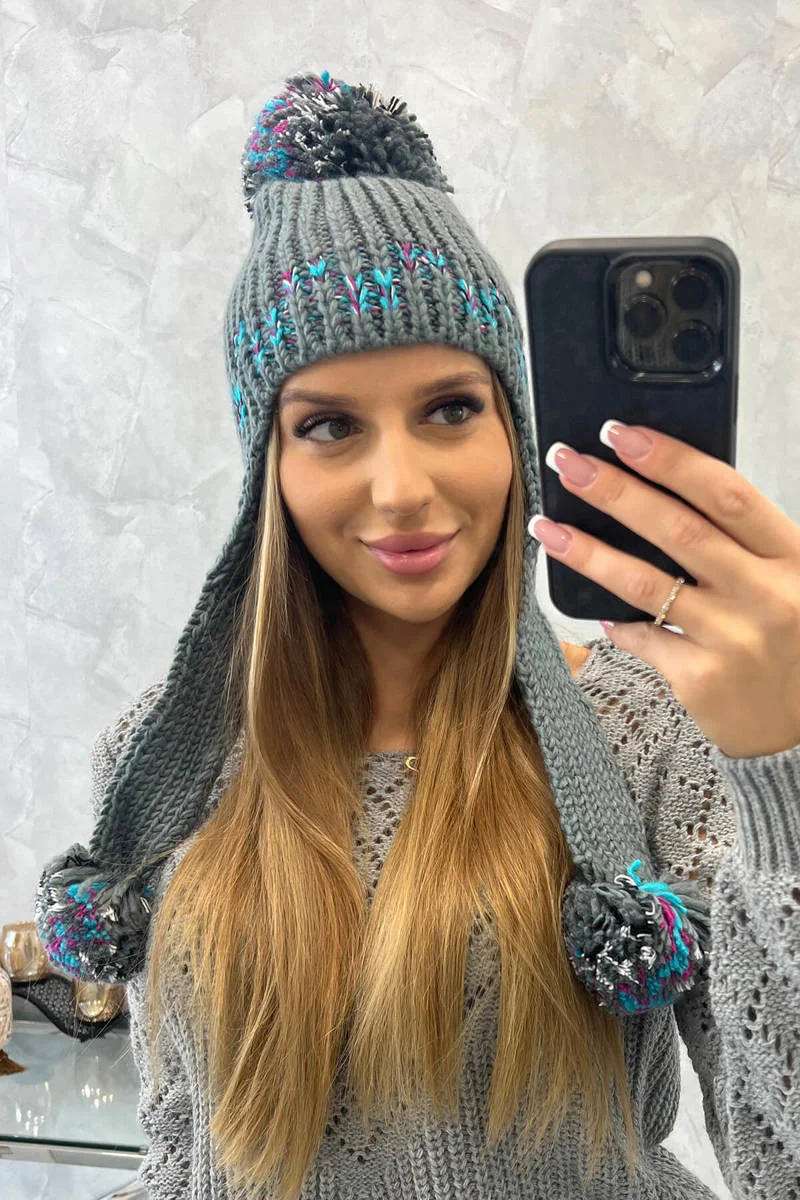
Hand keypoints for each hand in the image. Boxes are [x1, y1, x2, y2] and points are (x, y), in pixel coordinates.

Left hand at [531, 422, 799, 758]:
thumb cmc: (790, 638)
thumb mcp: (786, 579)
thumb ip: (739, 542)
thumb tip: (655, 488)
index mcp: (793, 556)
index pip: (726, 494)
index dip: (671, 460)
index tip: (620, 434)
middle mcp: (768, 594)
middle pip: (678, 529)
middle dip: (614, 491)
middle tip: (565, 462)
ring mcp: (734, 639)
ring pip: (645, 583)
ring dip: (588, 551)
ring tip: (546, 526)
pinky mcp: (703, 679)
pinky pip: (641, 635)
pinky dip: (614, 617)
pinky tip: (591, 604)